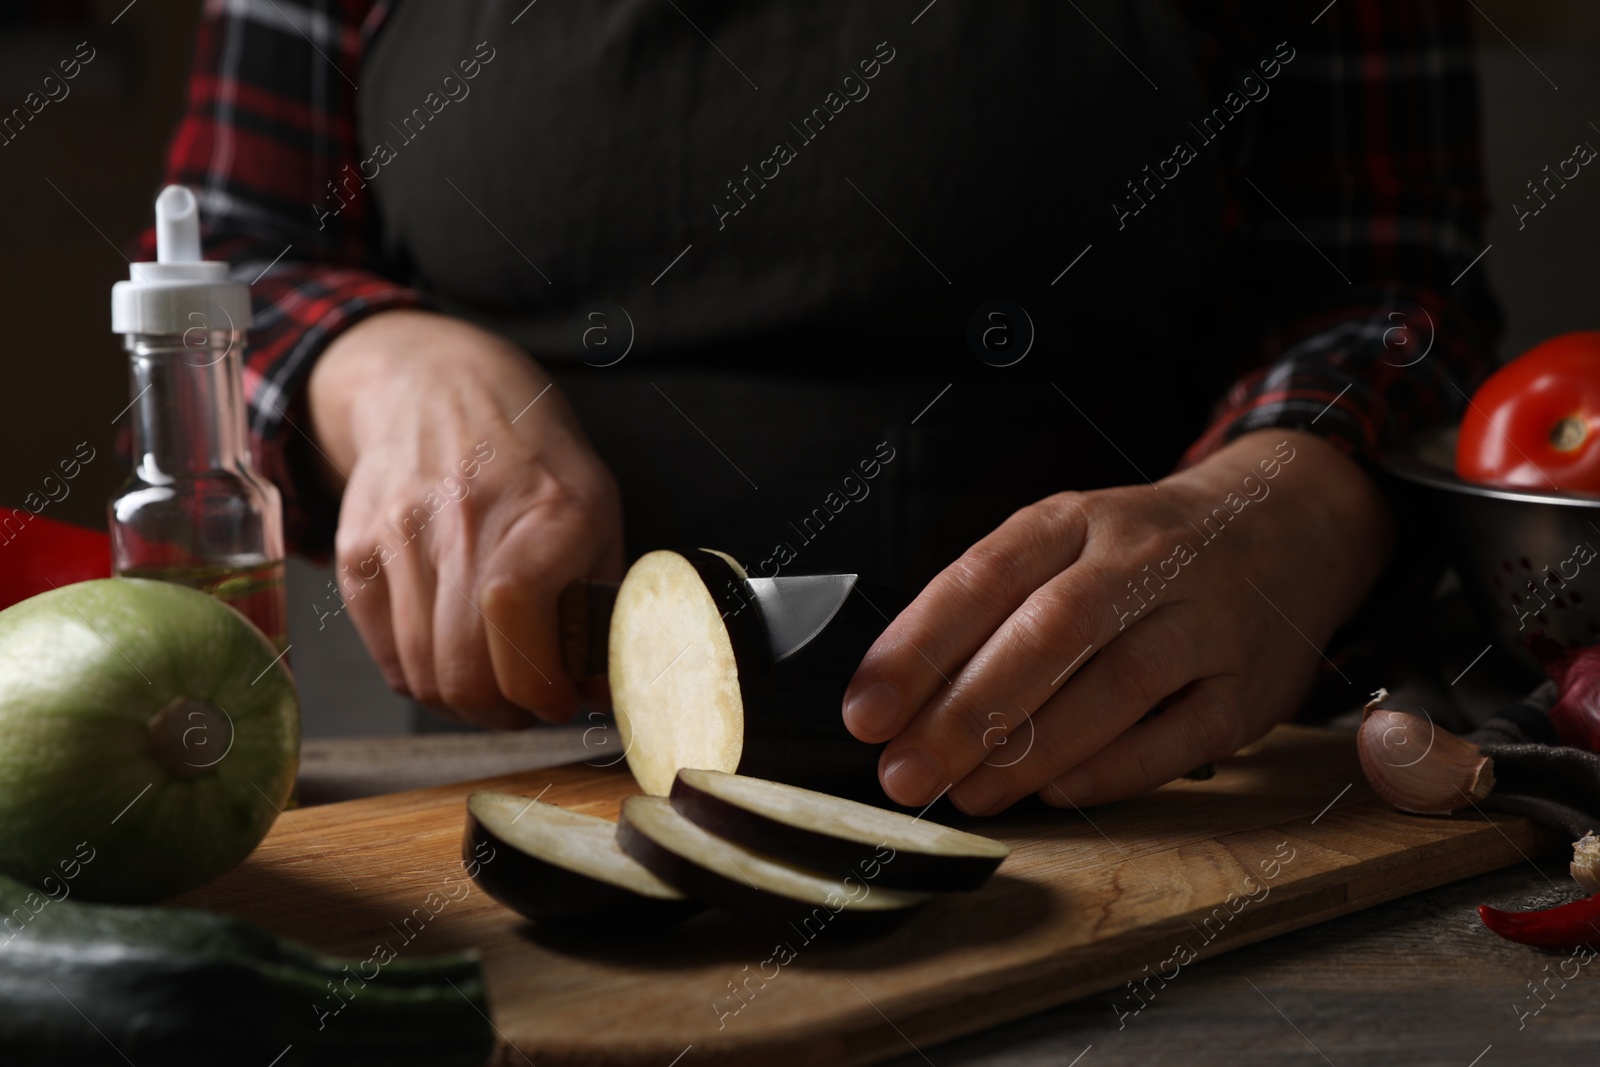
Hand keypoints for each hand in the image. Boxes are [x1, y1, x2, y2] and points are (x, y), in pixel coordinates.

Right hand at [308, 310, 622, 727]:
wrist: (439, 387)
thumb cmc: (533, 457)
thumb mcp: (596, 508)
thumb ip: (604, 596)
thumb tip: (602, 687)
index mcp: (545, 509)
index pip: (518, 615)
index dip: (539, 683)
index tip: (561, 701)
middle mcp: (466, 519)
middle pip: (465, 663)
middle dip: (503, 712)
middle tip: (526, 710)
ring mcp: (401, 535)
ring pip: (421, 670)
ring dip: (462, 704)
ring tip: (491, 693)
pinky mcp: (358, 550)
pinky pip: (384, 653)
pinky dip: (419, 678)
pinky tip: (449, 666)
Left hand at [841, 429, 1392, 812]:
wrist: (1287, 522)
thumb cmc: (1143, 547)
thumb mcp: (1065, 539)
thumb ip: (990, 605)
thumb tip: (898, 694)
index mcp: (1078, 518)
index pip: (984, 576)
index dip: (918, 648)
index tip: (867, 711)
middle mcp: (1144, 557)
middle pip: (1048, 633)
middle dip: (966, 712)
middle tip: (905, 772)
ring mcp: (1205, 620)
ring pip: (1115, 685)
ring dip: (1030, 750)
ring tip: (967, 793)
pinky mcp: (1248, 686)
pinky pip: (1178, 736)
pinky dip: (1111, 770)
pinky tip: (1054, 792)